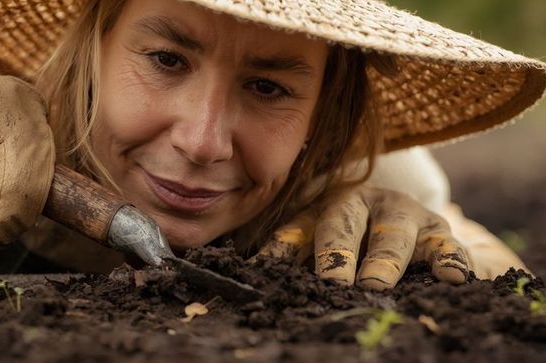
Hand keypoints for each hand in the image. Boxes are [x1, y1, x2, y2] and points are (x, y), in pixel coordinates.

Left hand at [255, 186, 470, 289]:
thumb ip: (288, 255)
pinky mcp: (438, 230)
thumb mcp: (314, 239)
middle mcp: (363, 203)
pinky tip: (453, 278)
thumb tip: (254, 277)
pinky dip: (450, 260)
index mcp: (325, 207)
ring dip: (384, 259)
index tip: (271, 272)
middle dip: (336, 252)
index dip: (285, 249)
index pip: (300, 228)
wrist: (397, 216)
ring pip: (393, 233)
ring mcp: (403, 214)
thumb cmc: (347, 236)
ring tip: (375, 284)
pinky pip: (446, 244)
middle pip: (345, 223)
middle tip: (332, 281)